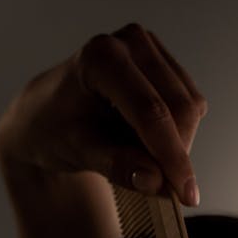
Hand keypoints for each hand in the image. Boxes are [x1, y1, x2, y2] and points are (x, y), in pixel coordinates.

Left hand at [0, 23, 206, 206]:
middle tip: (161, 186)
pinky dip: (176, 133)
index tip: (186, 196)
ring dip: (176, 144)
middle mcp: (130, 41)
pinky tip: (146, 139)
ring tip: (139, 156)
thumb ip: (115, 165)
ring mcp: (151, 49)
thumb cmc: (56, 130)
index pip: (150, 111)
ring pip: (190, 108)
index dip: (171, 155)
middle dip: (176, 154)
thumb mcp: (77, 151)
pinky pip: (191, 105)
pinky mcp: (165, 62)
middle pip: (179, 108)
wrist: (47, 113)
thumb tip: (155, 181)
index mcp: (101, 57)